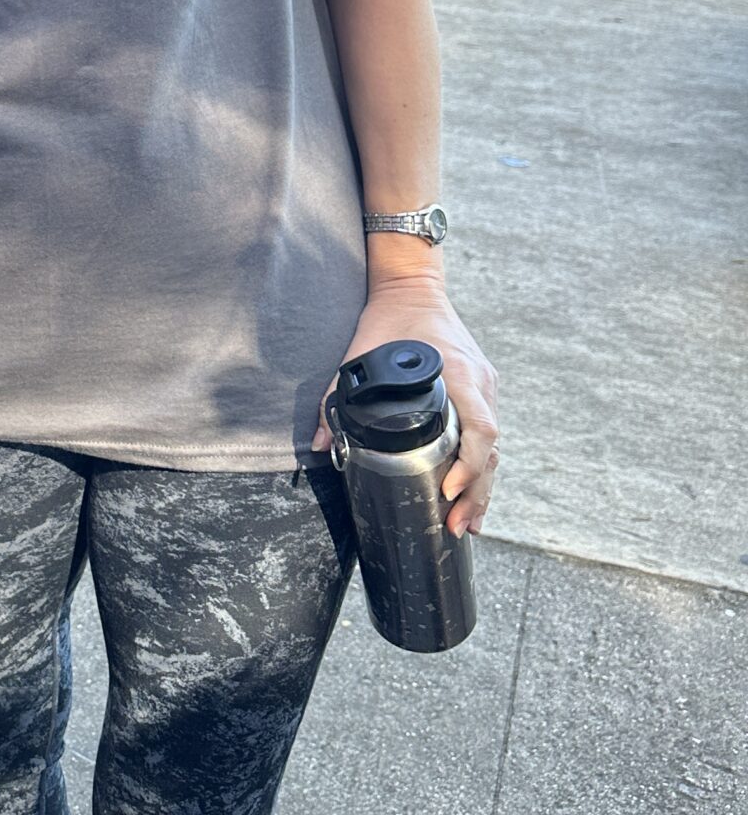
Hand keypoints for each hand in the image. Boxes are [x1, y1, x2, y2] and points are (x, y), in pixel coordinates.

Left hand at [311, 272, 499, 535]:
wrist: (413, 287)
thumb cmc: (389, 318)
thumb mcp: (360, 354)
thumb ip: (337, 398)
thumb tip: (321, 445)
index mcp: (460, 373)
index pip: (480, 428)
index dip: (470, 464)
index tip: (448, 489)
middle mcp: (481, 383)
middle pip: (492, 449)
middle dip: (477, 492)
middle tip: (458, 527)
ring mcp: (486, 387)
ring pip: (495, 447)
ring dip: (482, 486)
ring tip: (467, 525)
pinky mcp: (482, 390)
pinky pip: (489, 435)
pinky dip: (482, 466)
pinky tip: (471, 495)